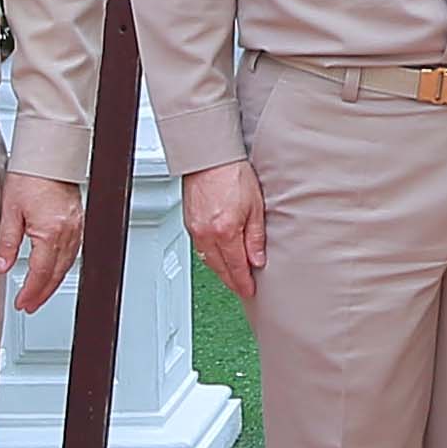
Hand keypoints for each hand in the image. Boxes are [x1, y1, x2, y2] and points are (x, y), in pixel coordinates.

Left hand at [0, 167, 85, 316]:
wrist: (49, 154)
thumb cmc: (31, 175)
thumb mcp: (10, 210)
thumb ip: (7, 241)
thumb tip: (2, 264)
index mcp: (51, 231)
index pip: (41, 272)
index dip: (31, 291)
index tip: (23, 303)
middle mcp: (69, 232)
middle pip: (57, 273)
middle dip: (43, 293)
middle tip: (30, 305)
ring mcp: (77, 227)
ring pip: (68, 264)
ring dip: (54, 282)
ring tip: (40, 292)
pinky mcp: (79, 221)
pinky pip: (74, 252)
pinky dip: (63, 266)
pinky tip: (55, 269)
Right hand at [181, 156, 265, 303]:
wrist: (210, 157)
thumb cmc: (233, 174)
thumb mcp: (255, 206)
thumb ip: (256, 237)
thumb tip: (258, 259)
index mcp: (225, 231)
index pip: (236, 267)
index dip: (244, 282)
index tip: (249, 290)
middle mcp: (207, 234)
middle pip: (220, 268)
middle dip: (232, 281)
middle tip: (242, 288)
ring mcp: (195, 229)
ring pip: (208, 260)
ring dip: (221, 270)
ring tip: (232, 276)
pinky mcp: (189, 222)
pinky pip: (200, 249)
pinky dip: (210, 257)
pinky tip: (218, 257)